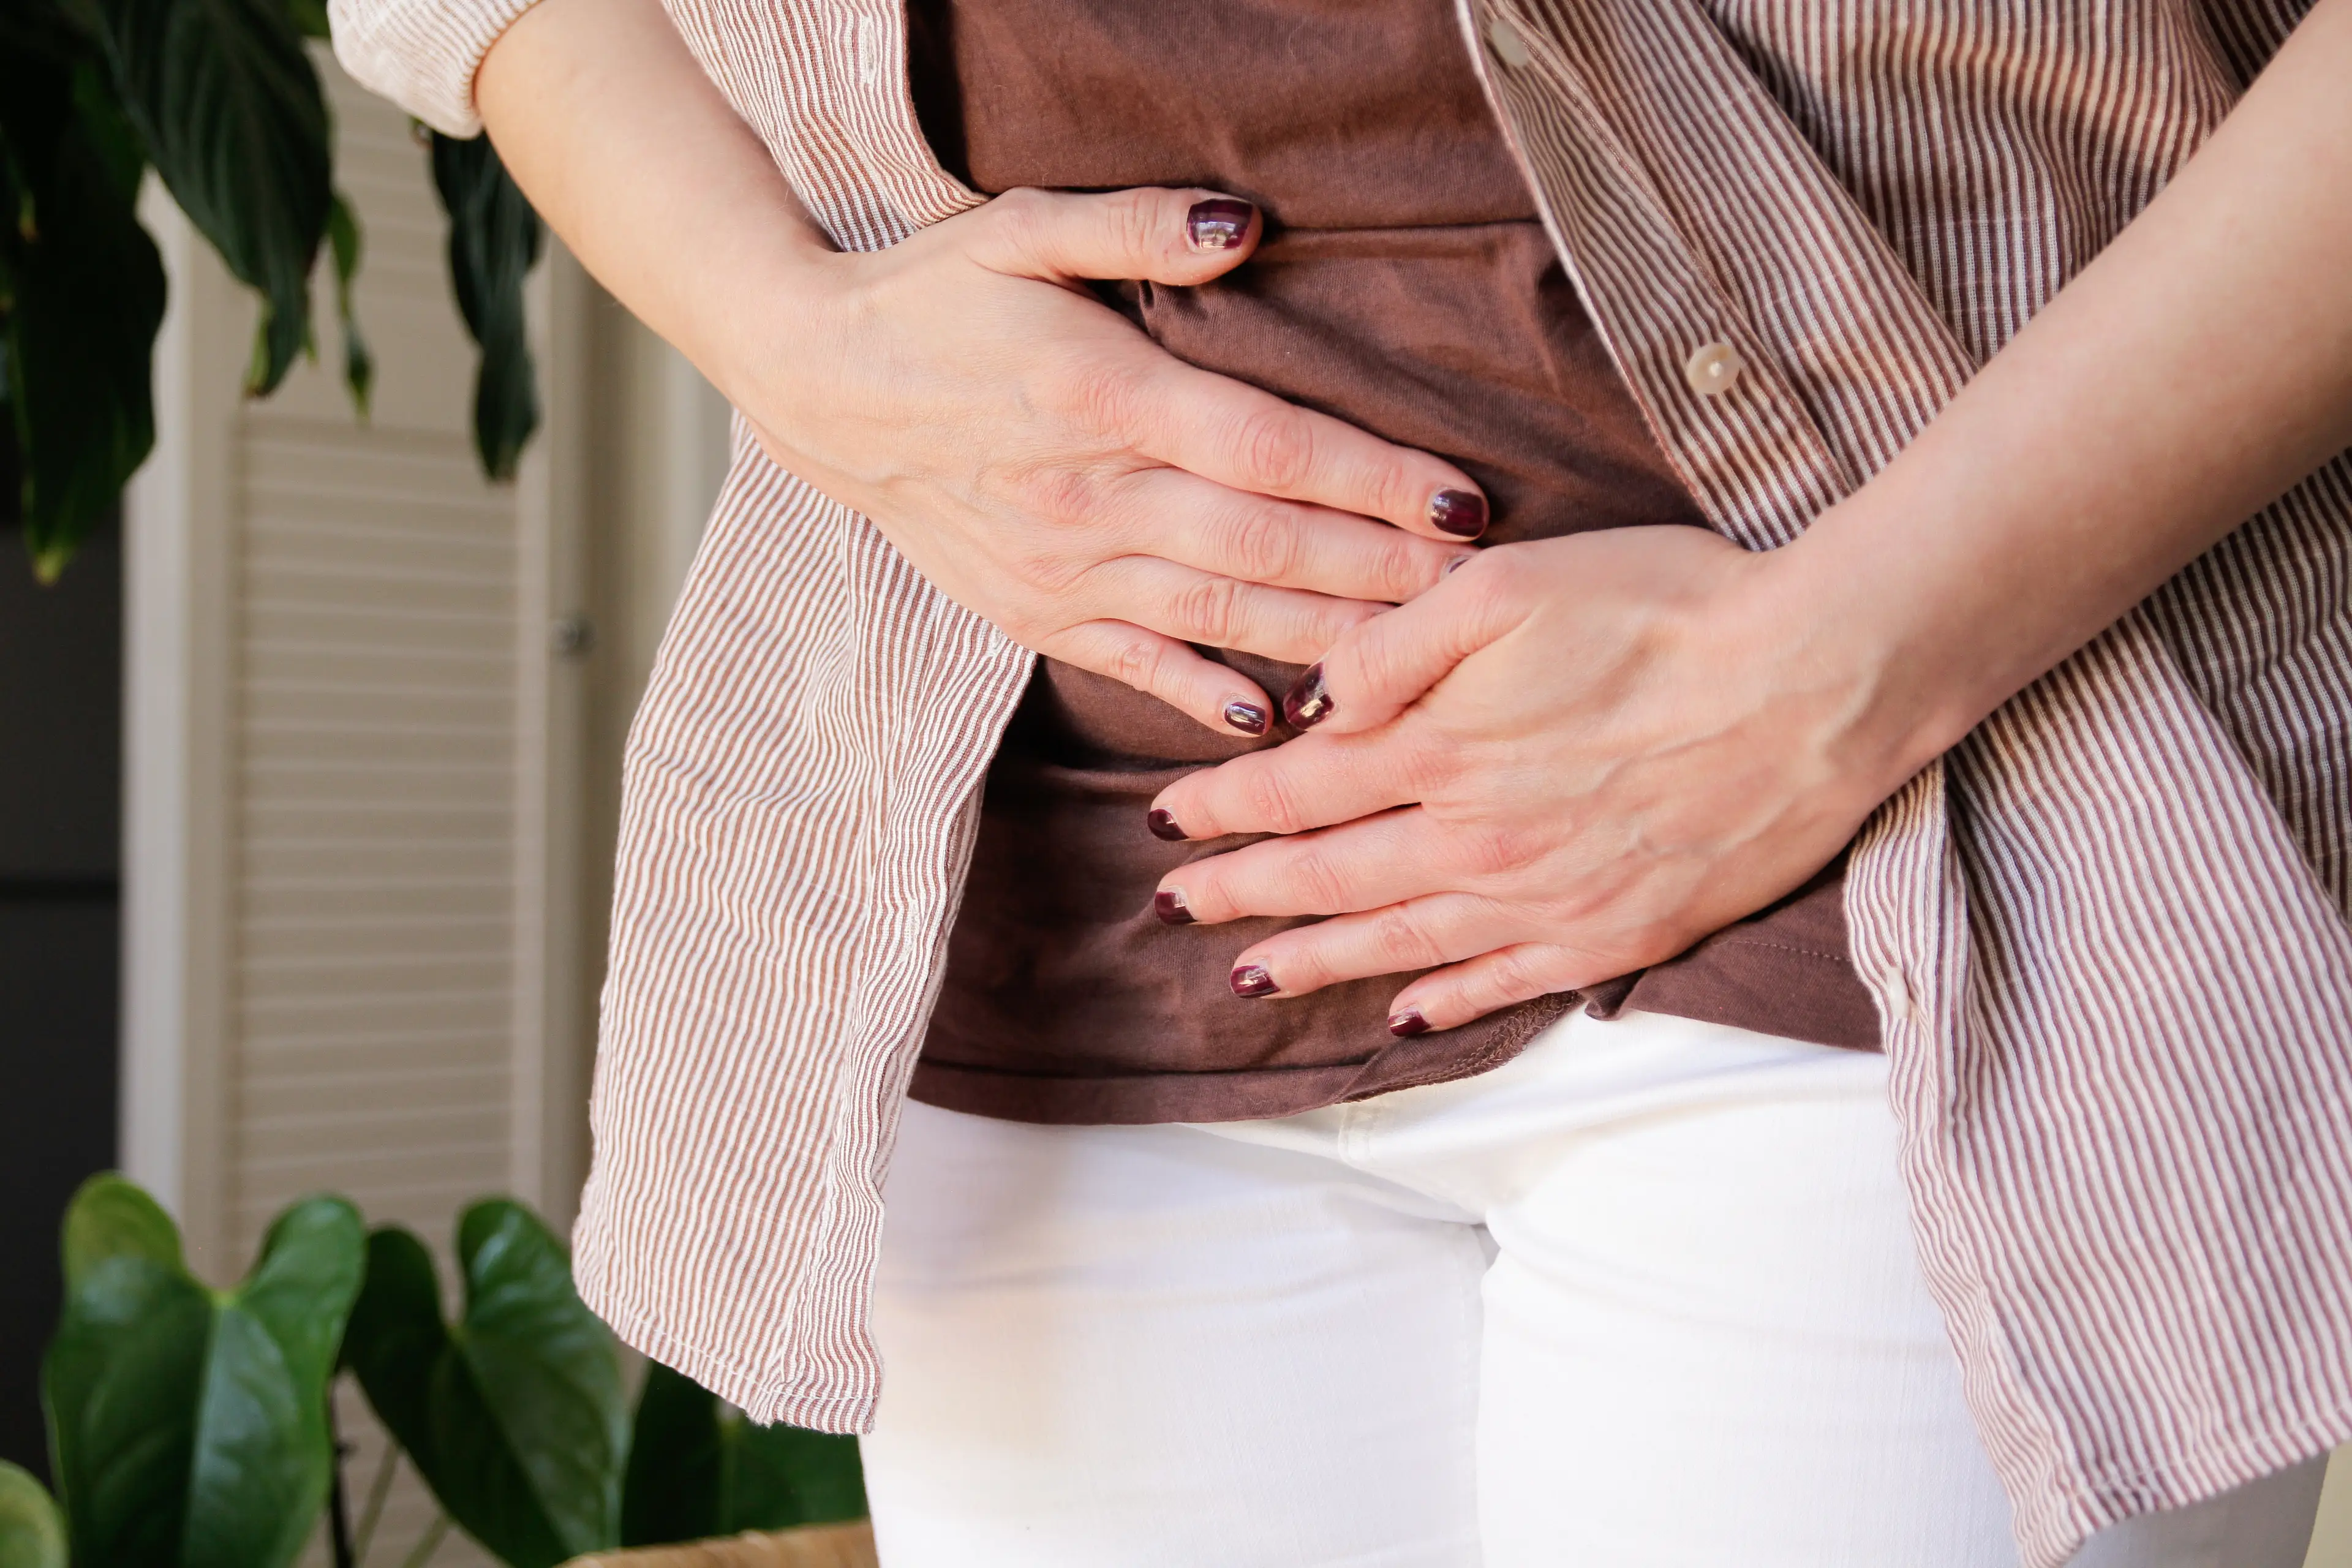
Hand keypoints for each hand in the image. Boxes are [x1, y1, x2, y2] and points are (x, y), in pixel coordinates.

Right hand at [725, 187, 1486, 733]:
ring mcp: (1061, 565)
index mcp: (1105, 396)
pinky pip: (1136, 661)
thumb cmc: (931, 297)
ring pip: (1220, 610)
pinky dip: (1205, 692)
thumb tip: (1245, 229)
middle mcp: (1091, 494)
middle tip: (1479, 594)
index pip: (1272, 447)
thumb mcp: (1021, 228)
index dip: (1373, 480)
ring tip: (1418, 658)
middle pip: (1268, 542)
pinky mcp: (1032, 611)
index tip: (1463, 502)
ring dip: (1324, 638)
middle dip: (1382, 570)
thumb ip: (1138, 229)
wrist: (812, 382)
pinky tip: (1275, 716)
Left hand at [1144, 528, 1917, 1029]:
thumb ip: (1394, 650)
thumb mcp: (1508, 586)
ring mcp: (1545, 900)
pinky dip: (1443, 1006)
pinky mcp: (1615, 935)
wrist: (1818, 679)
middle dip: (1241, 891)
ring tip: (1251, 974)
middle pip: (1327, 876)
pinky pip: (1504, 985)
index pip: (1296, 790)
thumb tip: (1312, 707)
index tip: (1167, 822)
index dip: (1222, 809)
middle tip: (1175, 906)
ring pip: (1399, 943)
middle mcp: (1476, 840)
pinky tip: (1401, 1017)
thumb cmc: (1667, 609)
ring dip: (1314, 961)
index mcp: (1440, 747)